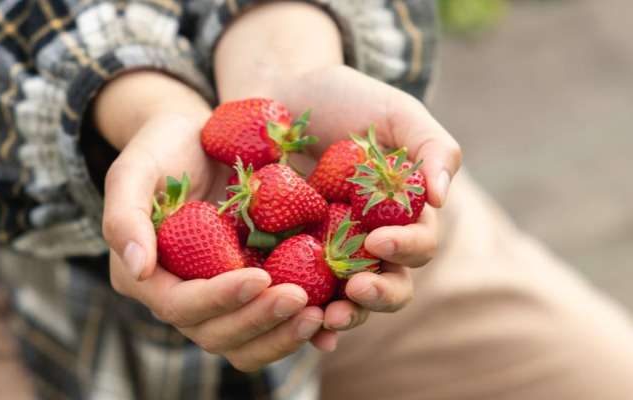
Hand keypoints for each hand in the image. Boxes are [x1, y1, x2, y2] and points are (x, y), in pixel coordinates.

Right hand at [101, 109, 337, 370]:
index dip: (218, 298)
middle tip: (300, 299)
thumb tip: (136, 267)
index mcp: (147, 277)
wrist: (199, 139)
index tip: (258, 276)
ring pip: (246, 341)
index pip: (180, 305)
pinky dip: (300, 329)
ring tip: (321, 314)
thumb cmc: (161, 147)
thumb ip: (124, 216)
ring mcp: (219, 297)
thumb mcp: (133, 168)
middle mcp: (182, 296)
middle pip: (216, 334)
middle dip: (258, 321)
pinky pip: (273, 324)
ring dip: (282, 336)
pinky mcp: (251, 288)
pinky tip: (333, 315)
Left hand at [275, 65, 460, 331]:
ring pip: (349, 300)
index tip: (378, 239)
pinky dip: (306, 319)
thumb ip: (431, 146)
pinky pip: (303, 296)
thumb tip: (444, 197)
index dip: (406, 248)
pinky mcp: (290, 258)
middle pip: (390, 284)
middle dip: (379, 294)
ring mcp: (331, 253)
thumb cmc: (345, 100)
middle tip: (356, 289)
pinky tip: (302, 329)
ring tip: (327, 320)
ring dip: (346, 315)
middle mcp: (371, 241)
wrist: (280, 95)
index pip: (419, 245)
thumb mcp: (394, 112)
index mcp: (403, 214)